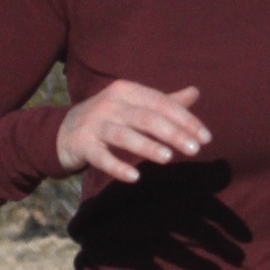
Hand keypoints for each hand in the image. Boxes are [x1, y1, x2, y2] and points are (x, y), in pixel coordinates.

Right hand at [58, 78, 212, 182]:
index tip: (206, 137)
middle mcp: (110, 104)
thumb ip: (164, 101)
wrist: (64, 131)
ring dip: (147, 147)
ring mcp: (94, 125)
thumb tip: (196, 92)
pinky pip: (101, 157)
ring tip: (169, 159)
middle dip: (173, 133)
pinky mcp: (83, 145)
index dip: (185, 119)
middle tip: (195, 150)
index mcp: (126, 91)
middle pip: (146, 118)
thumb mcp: (133, 105)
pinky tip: (135, 178)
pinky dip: (117, 167)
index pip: (161, 103)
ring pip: (124, 135)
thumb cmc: (109, 118)